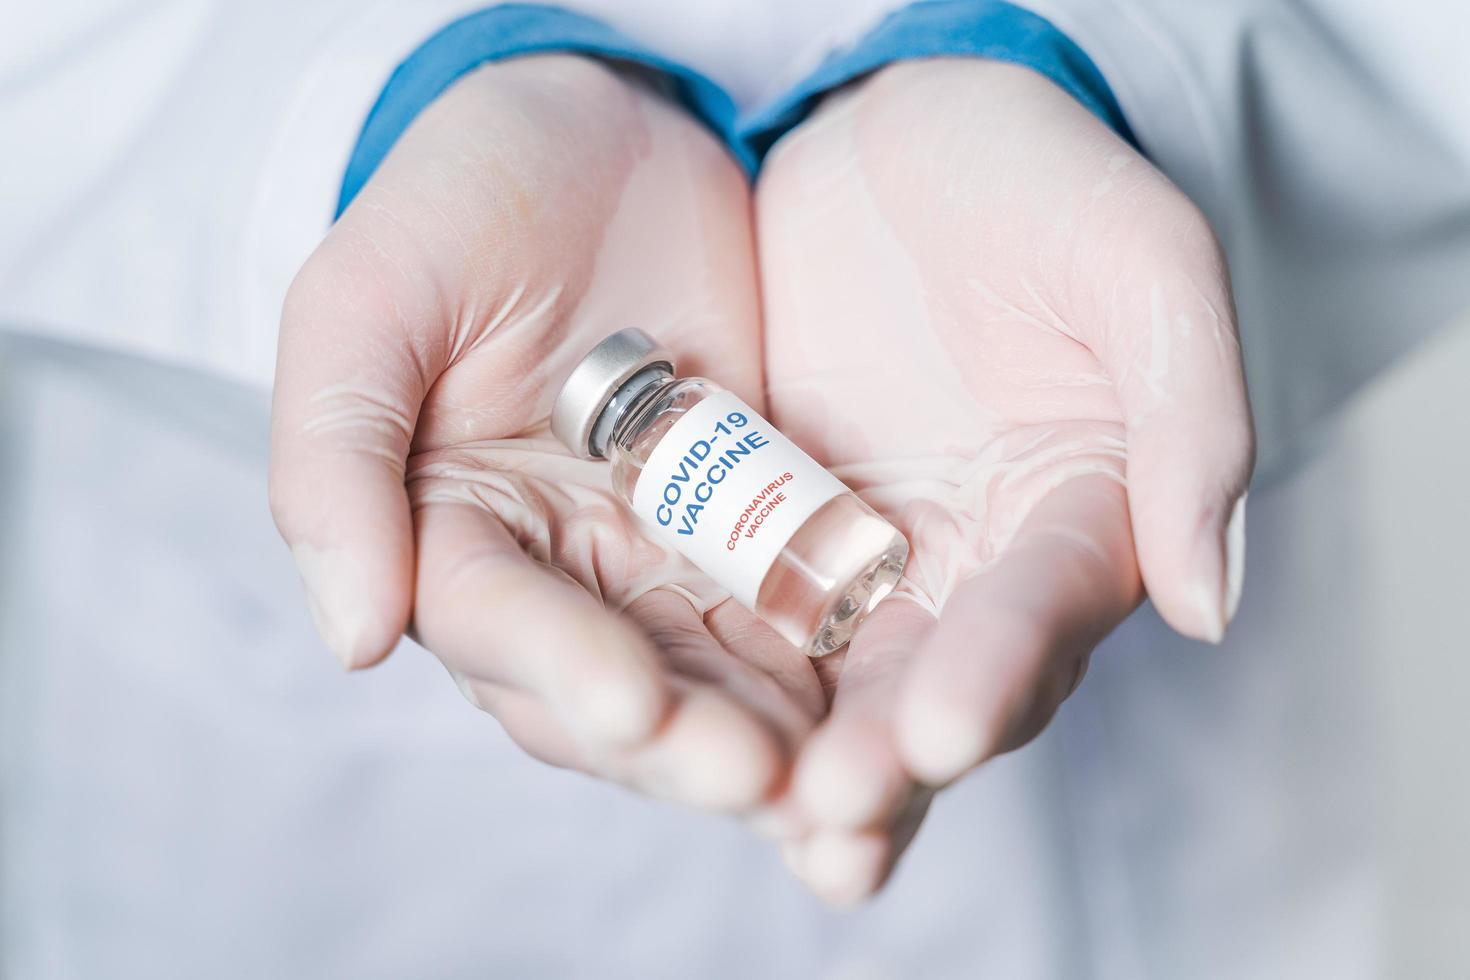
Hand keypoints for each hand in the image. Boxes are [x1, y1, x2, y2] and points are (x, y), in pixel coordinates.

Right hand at [270, 55, 821, 812]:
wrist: (602, 130)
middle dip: (686, 741)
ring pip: (717, 673)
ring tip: (838, 778)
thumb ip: (336, 459)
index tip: (633, 709)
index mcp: (451, 535)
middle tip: (760, 778)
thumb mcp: (369, 301)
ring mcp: (664, 555)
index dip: (562, 672)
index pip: (499, 627)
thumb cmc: (461, 200)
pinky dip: (839, 659)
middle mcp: (560, 573)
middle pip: (616, 688)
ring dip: (774, 733)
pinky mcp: (757, 524)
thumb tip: (353, 638)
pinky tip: (893, 701)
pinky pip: (798, 603)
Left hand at [756, 59, 1253, 900]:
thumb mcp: (1137, 266)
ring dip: (809, 758)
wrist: (899, 132)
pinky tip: (682, 737)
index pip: (1047, 610)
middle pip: (941, 682)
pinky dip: (726, 680)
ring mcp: (870, 558)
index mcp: (1079, 515)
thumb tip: (1211, 607)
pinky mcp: (773, 531)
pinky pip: (748, 616)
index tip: (948, 729)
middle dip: (892, 753)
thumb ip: (1188, 424)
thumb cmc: (1034, 184)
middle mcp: (976, 565)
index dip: (1002, 669)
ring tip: (774, 820)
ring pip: (845, 681)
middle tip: (835, 807)